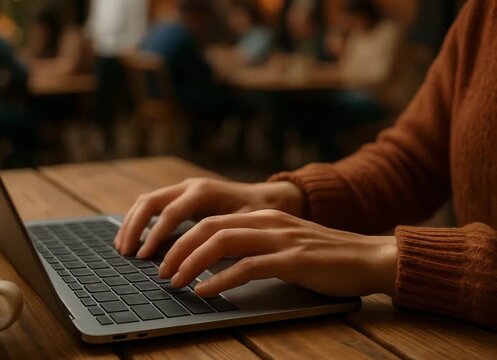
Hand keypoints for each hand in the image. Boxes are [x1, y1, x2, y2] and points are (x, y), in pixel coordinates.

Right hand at [115, 178, 304, 257]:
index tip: (145, 256)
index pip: (170, 212)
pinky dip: (140, 220)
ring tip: (122, 248)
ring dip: (132, 223)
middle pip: (150, 201)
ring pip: (147, 201)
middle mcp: (189, 186)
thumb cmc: (259, 213)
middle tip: (125, 252)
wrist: (269, 197)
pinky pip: (153, 205)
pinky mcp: (181, 196)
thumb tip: (196, 262)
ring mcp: (183, 189)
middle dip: (134, 227)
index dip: (155, 235)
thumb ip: (219, 239)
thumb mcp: (243, 226)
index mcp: (203, 191)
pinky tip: (134, 239)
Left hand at [159, 209, 397, 297]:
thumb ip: (256, 246)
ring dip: (192, 263)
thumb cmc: (326, 257)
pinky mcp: (292, 260)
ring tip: (175, 281)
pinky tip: (205, 291)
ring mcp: (280, 239)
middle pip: (209, 228)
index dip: (184, 239)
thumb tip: (219, 263)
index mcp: (263, 216)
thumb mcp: (285, 243)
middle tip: (162, 270)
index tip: (167, 258)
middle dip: (179, 249)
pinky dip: (220, 279)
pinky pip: (247, 267)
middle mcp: (268, 222)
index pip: (211, 222)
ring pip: (222, 243)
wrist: (370, 257)